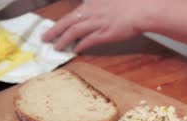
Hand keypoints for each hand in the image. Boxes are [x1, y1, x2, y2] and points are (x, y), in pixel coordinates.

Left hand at [42, 0, 158, 52]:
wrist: (142, 9)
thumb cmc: (130, 3)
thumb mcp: (110, 0)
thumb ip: (100, 4)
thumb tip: (90, 6)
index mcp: (92, 2)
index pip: (73, 11)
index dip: (62, 19)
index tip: (54, 25)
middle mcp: (91, 12)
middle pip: (67, 21)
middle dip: (54, 30)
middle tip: (45, 38)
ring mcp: (97, 23)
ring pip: (74, 32)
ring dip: (63, 40)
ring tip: (56, 47)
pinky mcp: (104, 34)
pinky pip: (88, 41)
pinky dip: (80, 46)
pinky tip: (75, 50)